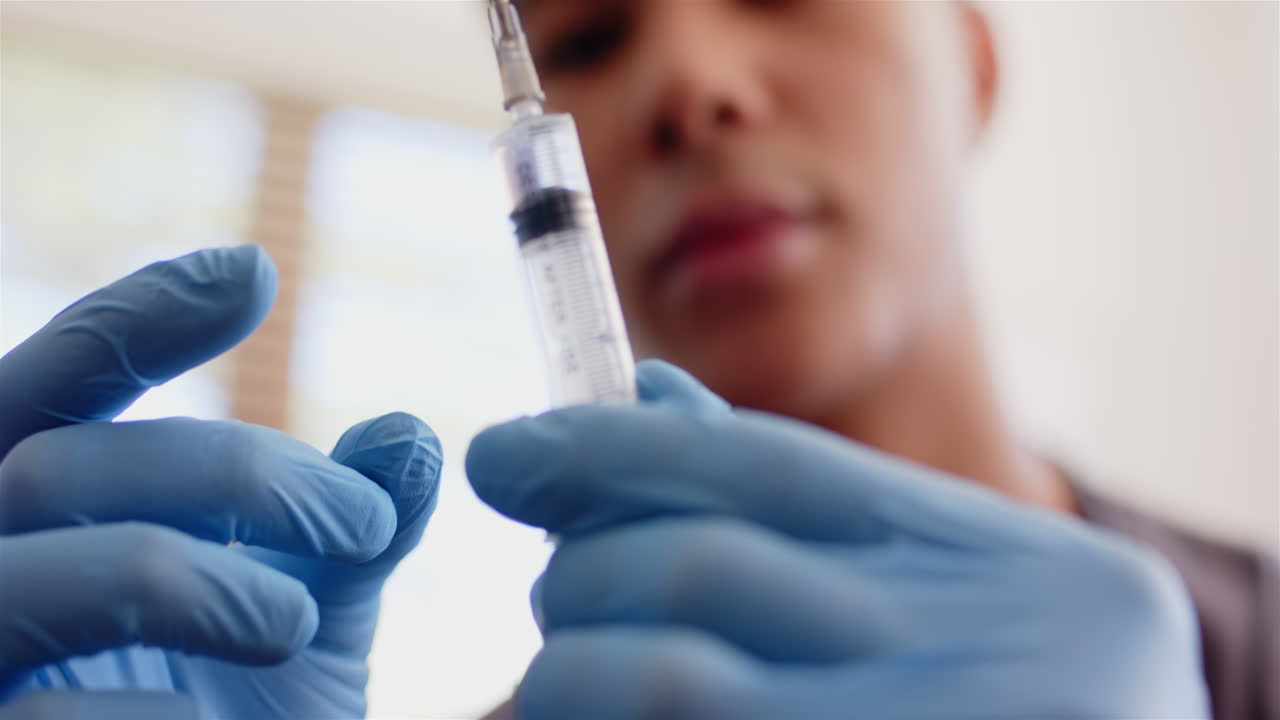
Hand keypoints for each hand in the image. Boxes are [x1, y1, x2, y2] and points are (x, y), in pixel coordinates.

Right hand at [0, 246, 441, 718]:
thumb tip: (407, 435)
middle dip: (225, 472)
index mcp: (38, 523)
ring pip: (29, 572)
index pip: (55, 385)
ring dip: (183, 576)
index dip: (136, 317)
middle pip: (53, 465)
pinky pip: (39, 716)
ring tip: (294, 620)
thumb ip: (345, 532)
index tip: (254, 271)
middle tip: (365, 526)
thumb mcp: (301, 618)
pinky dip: (148, 709)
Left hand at [467, 361, 1207, 719]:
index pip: (768, 465)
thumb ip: (807, 503)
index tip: (503, 452)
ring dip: (574, 667)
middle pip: (703, 566)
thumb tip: (645, 394)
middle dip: (585, 568)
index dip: (612, 447)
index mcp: (997, 563)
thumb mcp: (952, 596)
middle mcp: (978, 648)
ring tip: (559, 672)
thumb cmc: (1020, 704)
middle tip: (552, 593)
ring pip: (668, 682)